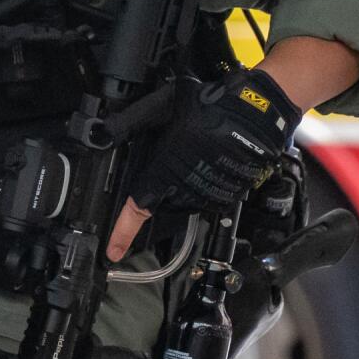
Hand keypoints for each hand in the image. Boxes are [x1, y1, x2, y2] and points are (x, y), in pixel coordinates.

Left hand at [107, 69, 302, 260]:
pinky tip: (211, 158)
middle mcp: (186, 190)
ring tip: (196, 151)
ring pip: (186, 200)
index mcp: (164, 173)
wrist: (256, 111)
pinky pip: (209, 197)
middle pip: (163, 202)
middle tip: (174, 154)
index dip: (122, 233)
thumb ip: (130, 122)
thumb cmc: (209, 106)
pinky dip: (206, 184)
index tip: (112, 252)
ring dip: (185, 184)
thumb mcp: (160, 107)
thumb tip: (102, 132)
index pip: (136, 211)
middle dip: (162, 185)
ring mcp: (210, 194)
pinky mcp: (231, 194)